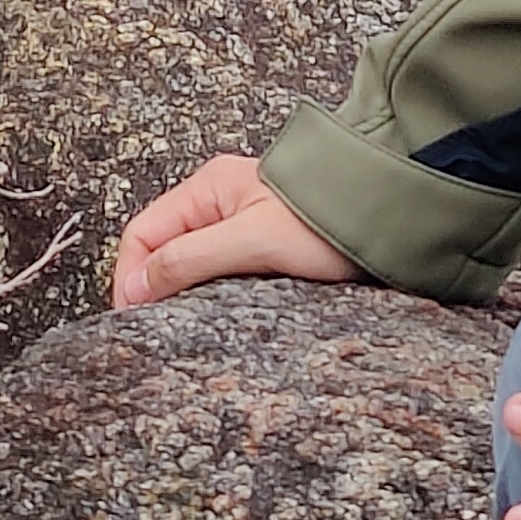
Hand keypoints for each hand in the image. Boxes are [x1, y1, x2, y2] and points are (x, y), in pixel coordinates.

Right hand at [110, 152, 360, 307]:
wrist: (390, 215)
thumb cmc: (328, 220)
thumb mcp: (253, 240)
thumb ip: (192, 259)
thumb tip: (137, 286)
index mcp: (207, 188)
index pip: (142, 234)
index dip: (130, 277)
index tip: (135, 320)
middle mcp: (218, 202)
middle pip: (161, 248)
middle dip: (153, 288)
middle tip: (157, 331)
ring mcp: (240, 223)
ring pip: (189, 262)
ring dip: (182, 293)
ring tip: (184, 327)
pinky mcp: (262, 245)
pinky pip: (218, 270)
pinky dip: (209, 293)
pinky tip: (217, 315)